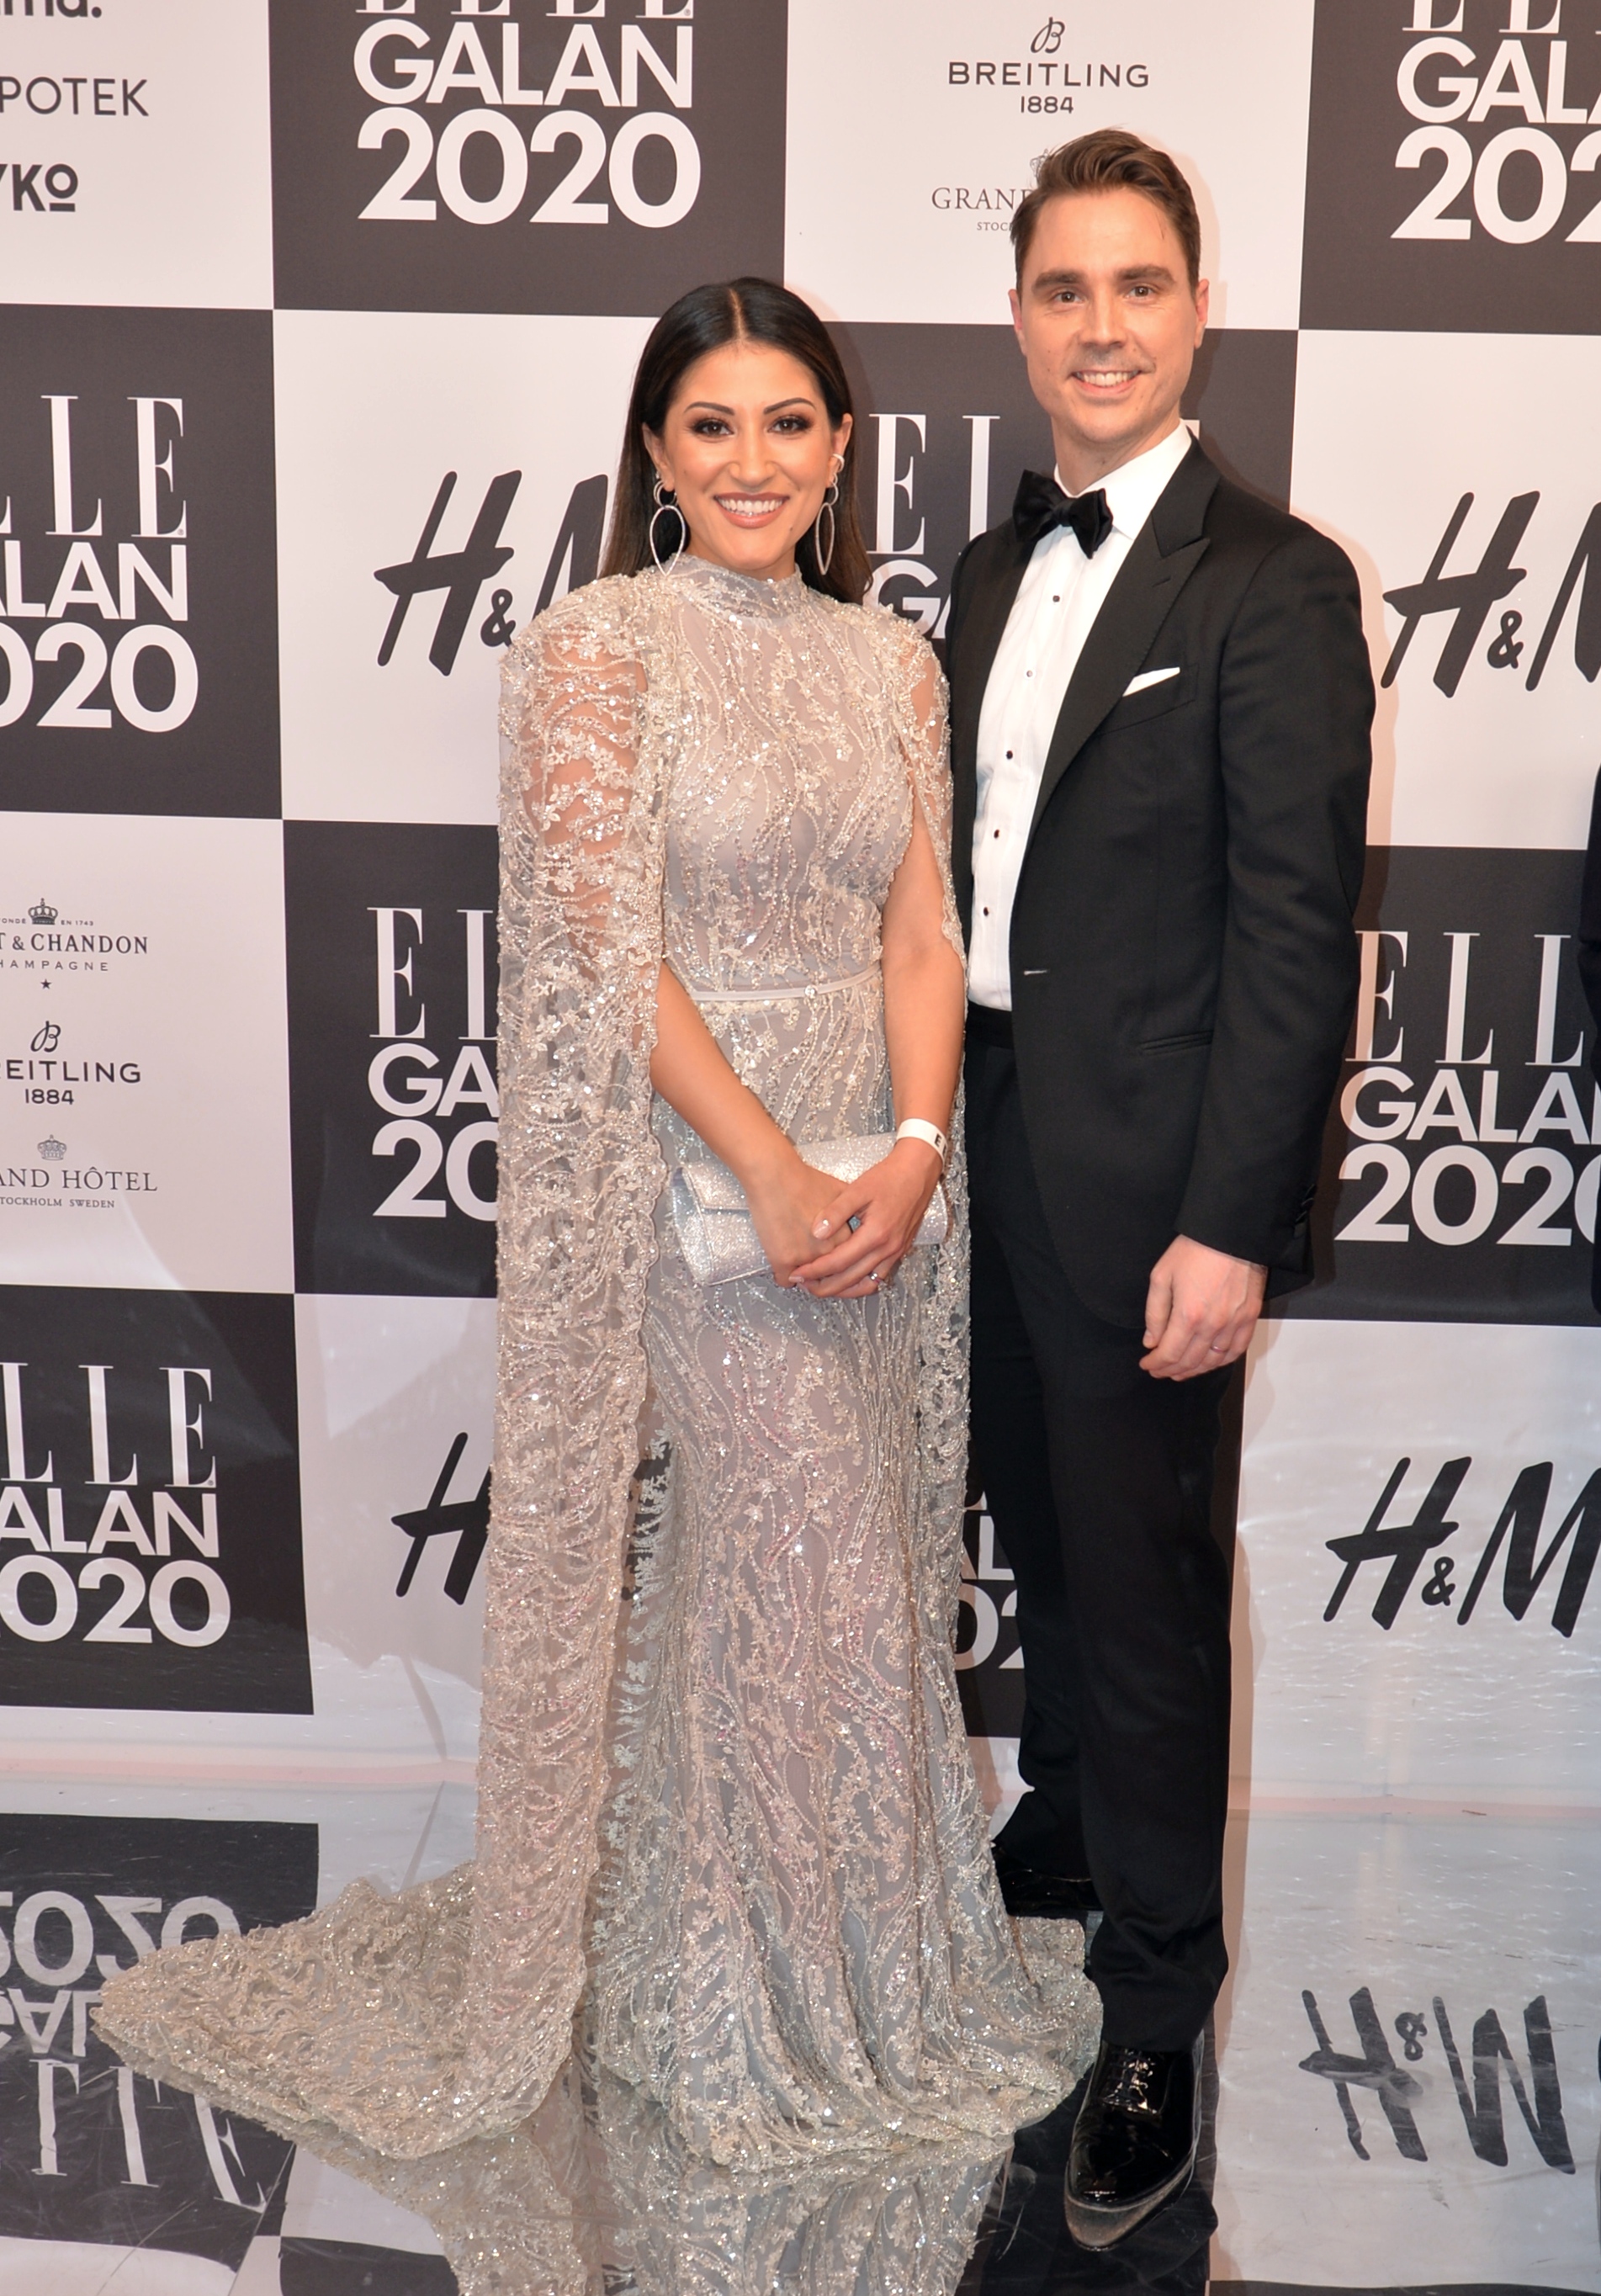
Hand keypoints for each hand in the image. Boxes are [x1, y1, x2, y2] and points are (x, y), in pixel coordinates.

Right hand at [742, 1150, 847, 1288]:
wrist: (776, 1176)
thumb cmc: (806, 1180)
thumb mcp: (841, 1193)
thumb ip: (852, 1212)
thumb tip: (861, 1218)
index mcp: (845, 1238)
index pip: (847, 1263)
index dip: (839, 1264)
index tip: (831, 1263)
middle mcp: (829, 1251)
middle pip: (830, 1276)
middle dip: (823, 1276)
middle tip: (813, 1269)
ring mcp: (806, 1258)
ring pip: (808, 1282)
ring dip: (804, 1278)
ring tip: (798, 1269)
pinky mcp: (783, 1260)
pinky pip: (786, 1281)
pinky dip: (784, 1276)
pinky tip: (783, 1266)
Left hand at [795, 1138, 943, 1300]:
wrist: (917, 1172)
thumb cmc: (889, 1177)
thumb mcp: (857, 1189)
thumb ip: (835, 1212)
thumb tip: (816, 1233)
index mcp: (875, 1234)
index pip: (838, 1262)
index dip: (815, 1270)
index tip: (797, 1273)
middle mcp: (887, 1249)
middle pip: (851, 1280)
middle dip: (824, 1287)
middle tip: (803, 1284)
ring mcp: (896, 1252)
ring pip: (866, 1284)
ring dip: (843, 1289)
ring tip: (822, 1285)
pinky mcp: (899, 1251)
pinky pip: (878, 1277)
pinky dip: (860, 1283)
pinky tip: (846, 1277)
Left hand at [1140, 1235, 1265, 1380]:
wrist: (1230, 1233)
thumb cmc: (1195, 1249)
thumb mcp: (1162, 1276)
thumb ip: (1155, 1313)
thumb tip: (1151, 1341)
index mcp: (1188, 1315)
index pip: (1170, 1354)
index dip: (1156, 1364)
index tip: (1147, 1364)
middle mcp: (1213, 1325)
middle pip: (1190, 1361)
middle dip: (1171, 1370)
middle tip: (1159, 1370)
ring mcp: (1234, 1323)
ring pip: (1213, 1361)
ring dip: (1194, 1370)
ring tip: (1180, 1371)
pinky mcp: (1250, 1317)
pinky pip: (1236, 1350)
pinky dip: (1221, 1361)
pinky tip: (1210, 1362)